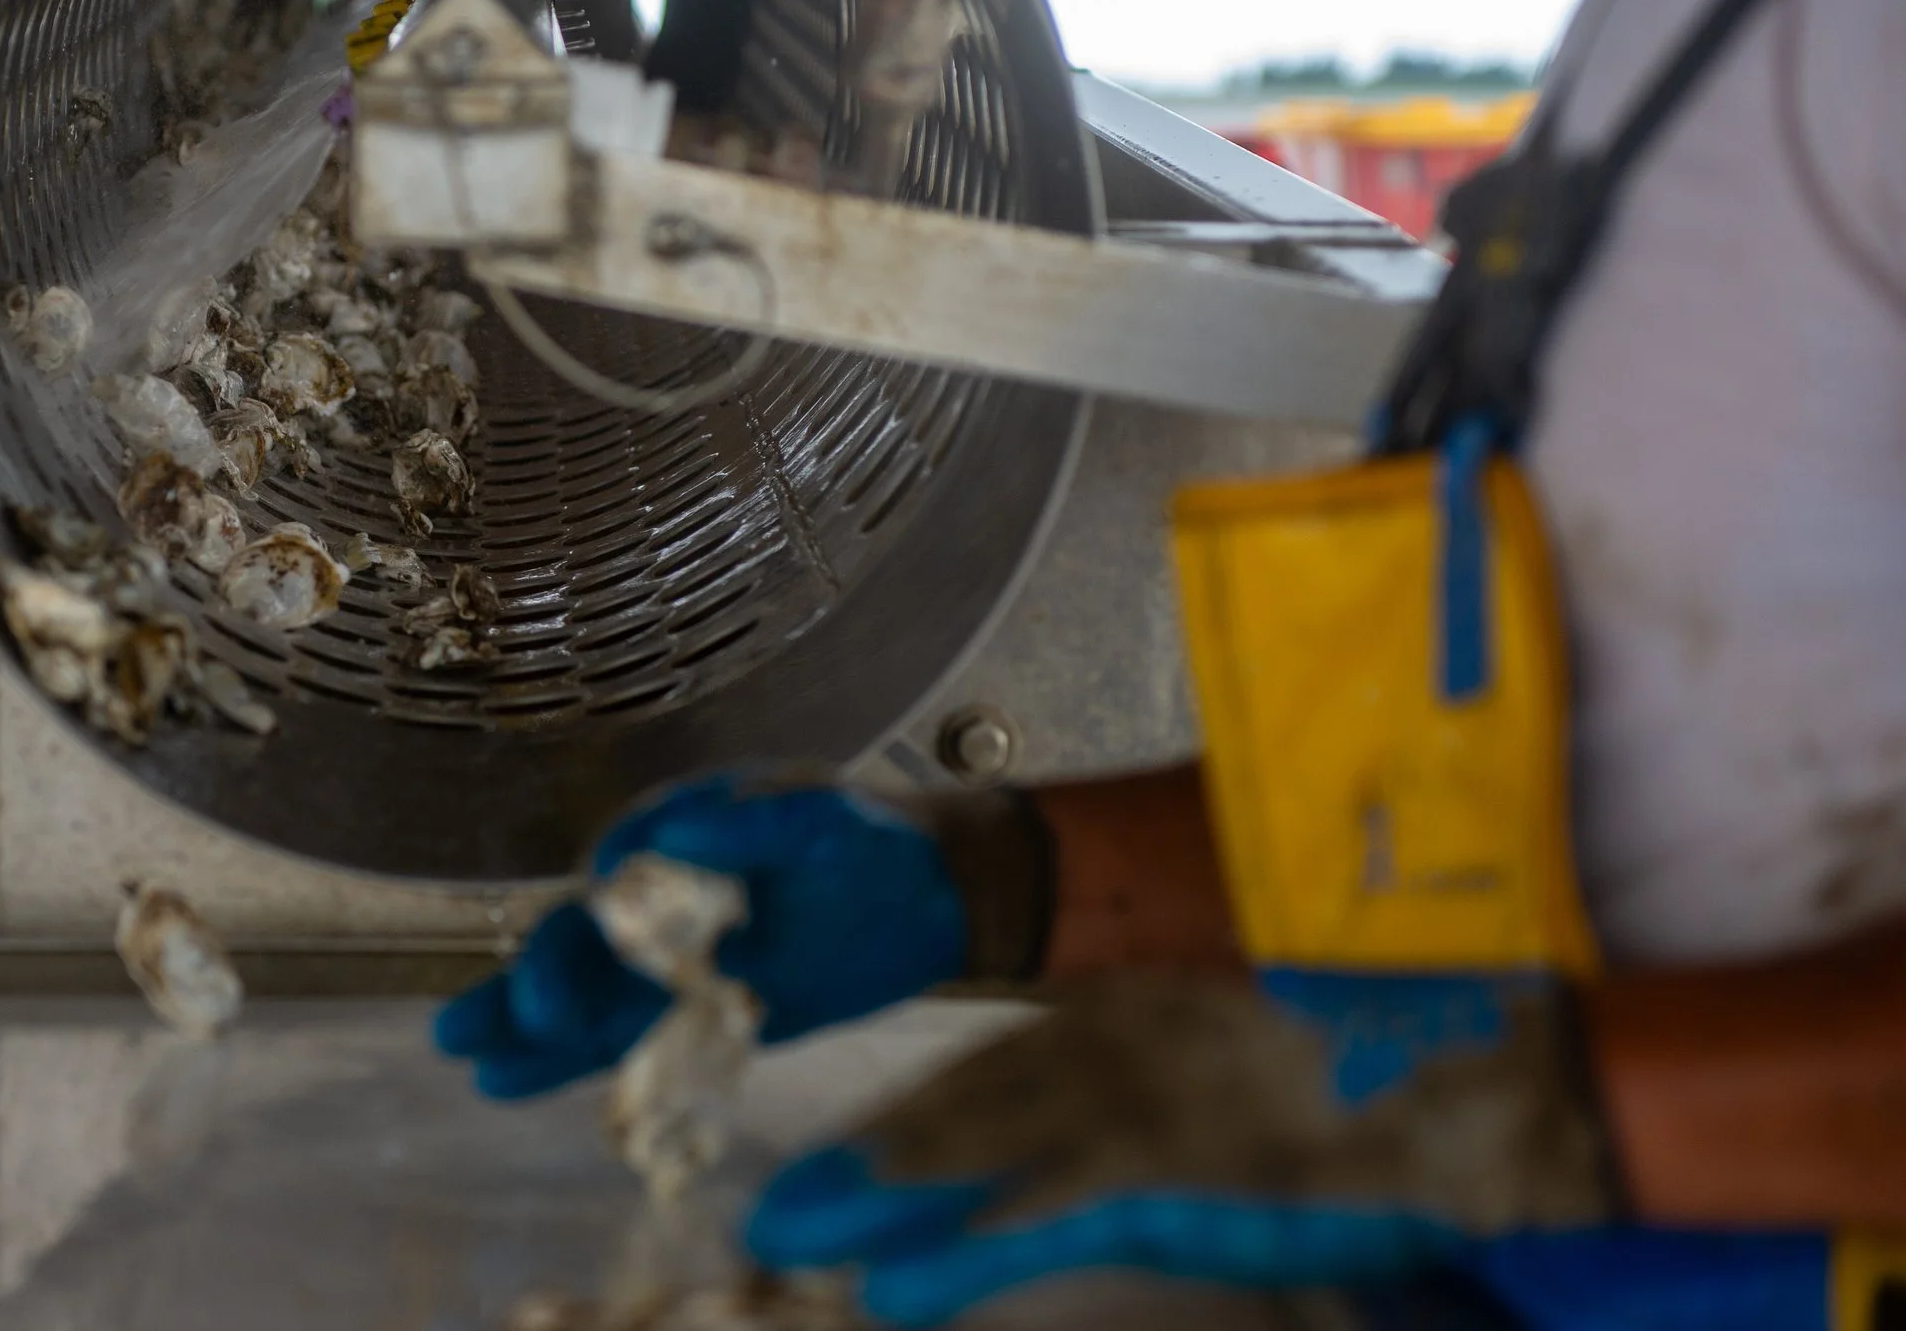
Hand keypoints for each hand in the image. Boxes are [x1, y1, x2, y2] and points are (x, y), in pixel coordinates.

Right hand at [434, 778, 969, 1098]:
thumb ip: (755, 823)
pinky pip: (619, 1042)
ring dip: (522, 1024)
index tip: (594, 925)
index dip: (601, 901)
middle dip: (538, 977)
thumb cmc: (872, 838)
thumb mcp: (822, 816)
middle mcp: (659, 898)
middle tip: (509, 1018)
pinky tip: (505, 1081)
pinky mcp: (689, 1016)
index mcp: (681, 832)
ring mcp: (669, 963)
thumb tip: (676, 834)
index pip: (622, 865)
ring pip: (581, 996)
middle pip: (580, 937)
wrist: (929, 898)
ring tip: (462, 1052)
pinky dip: (565, 1063)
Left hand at [744, 973, 1611, 1326]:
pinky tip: (894, 1289)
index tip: (854, 1142)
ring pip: (982, 1151)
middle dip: (872, 1155)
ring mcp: (1151, 1102)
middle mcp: (1134, 1036)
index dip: (931, 1105)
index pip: (1018, 1051)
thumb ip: (1213, 1044)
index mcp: (1159, 997)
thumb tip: (1182, 1092)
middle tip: (778, 1206)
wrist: (1508, 1055)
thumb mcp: (1289, 1019)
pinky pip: (1045, 1216)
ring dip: (881, 1201)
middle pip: (974, 1099)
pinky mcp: (1183, 1171)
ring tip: (794, 1239)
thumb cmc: (1411, 1029)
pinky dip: (963, 1252)